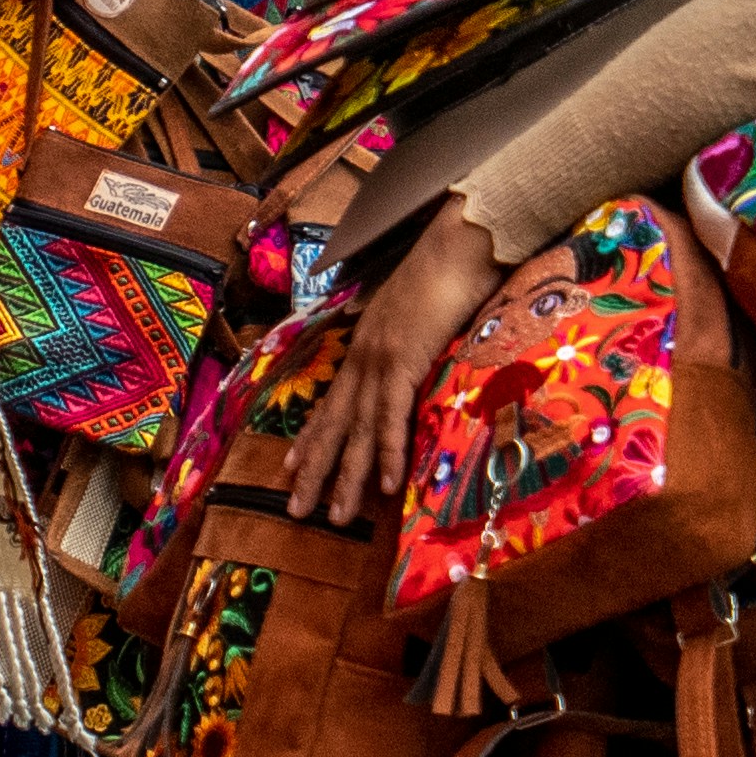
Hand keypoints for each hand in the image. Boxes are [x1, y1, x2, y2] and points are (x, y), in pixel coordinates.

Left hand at [284, 206, 503, 533]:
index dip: (313, 437)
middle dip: (314, 470)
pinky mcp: (404, 359)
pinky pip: (392, 416)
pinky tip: (386, 487)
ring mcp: (380, 357)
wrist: (461, 240)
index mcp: (367, 343)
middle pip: (334, 423)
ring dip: (347, 476)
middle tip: (296, 510)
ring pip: (358, 429)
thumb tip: (419, 359)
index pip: (334, 400)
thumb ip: (415, 340)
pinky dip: (389, 452)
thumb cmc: (451, 269)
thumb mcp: (424, 313)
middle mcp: (364, 353)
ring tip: (336, 517)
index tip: (293, 468)